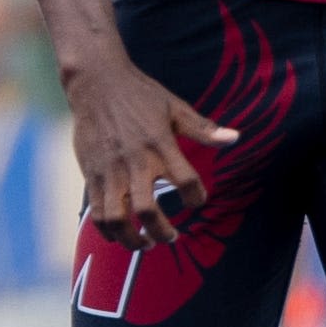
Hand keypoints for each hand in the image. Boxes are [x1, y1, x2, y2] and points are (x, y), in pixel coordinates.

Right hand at [68, 51, 238, 250]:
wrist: (96, 83)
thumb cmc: (140, 95)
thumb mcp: (174, 107)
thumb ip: (203, 129)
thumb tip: (235, 138)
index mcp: (160, 145)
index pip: (186, 182)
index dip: (197, 197)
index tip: (196, 201)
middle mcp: (135, 162)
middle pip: (147, 211)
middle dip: (162, 232)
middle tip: (171, 237)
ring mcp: (110, 171)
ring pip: (117, 218)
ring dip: (132, 239)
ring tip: (144, 244)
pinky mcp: (91, 174)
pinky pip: (97, 211)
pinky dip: (108, 230)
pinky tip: (119, 234)